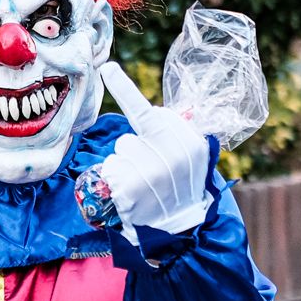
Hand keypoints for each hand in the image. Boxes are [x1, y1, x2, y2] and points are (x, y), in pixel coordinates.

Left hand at [97, 62, 211, 235]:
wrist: (180, 232)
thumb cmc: (182, 188)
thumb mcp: (193, 159)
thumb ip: (178, 132)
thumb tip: (152, 110)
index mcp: (189, 144)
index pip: (149, 112)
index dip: (124, 89)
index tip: (107, 68)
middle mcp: (171, 157)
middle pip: (131, 134)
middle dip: (136, 148)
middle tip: (152, 171)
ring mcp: (148, 175)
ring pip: (119, 150)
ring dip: (125, 165)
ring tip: (143, 185)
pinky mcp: (128, 190)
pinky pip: (110, 169)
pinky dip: (116, 180)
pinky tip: (131, 195)